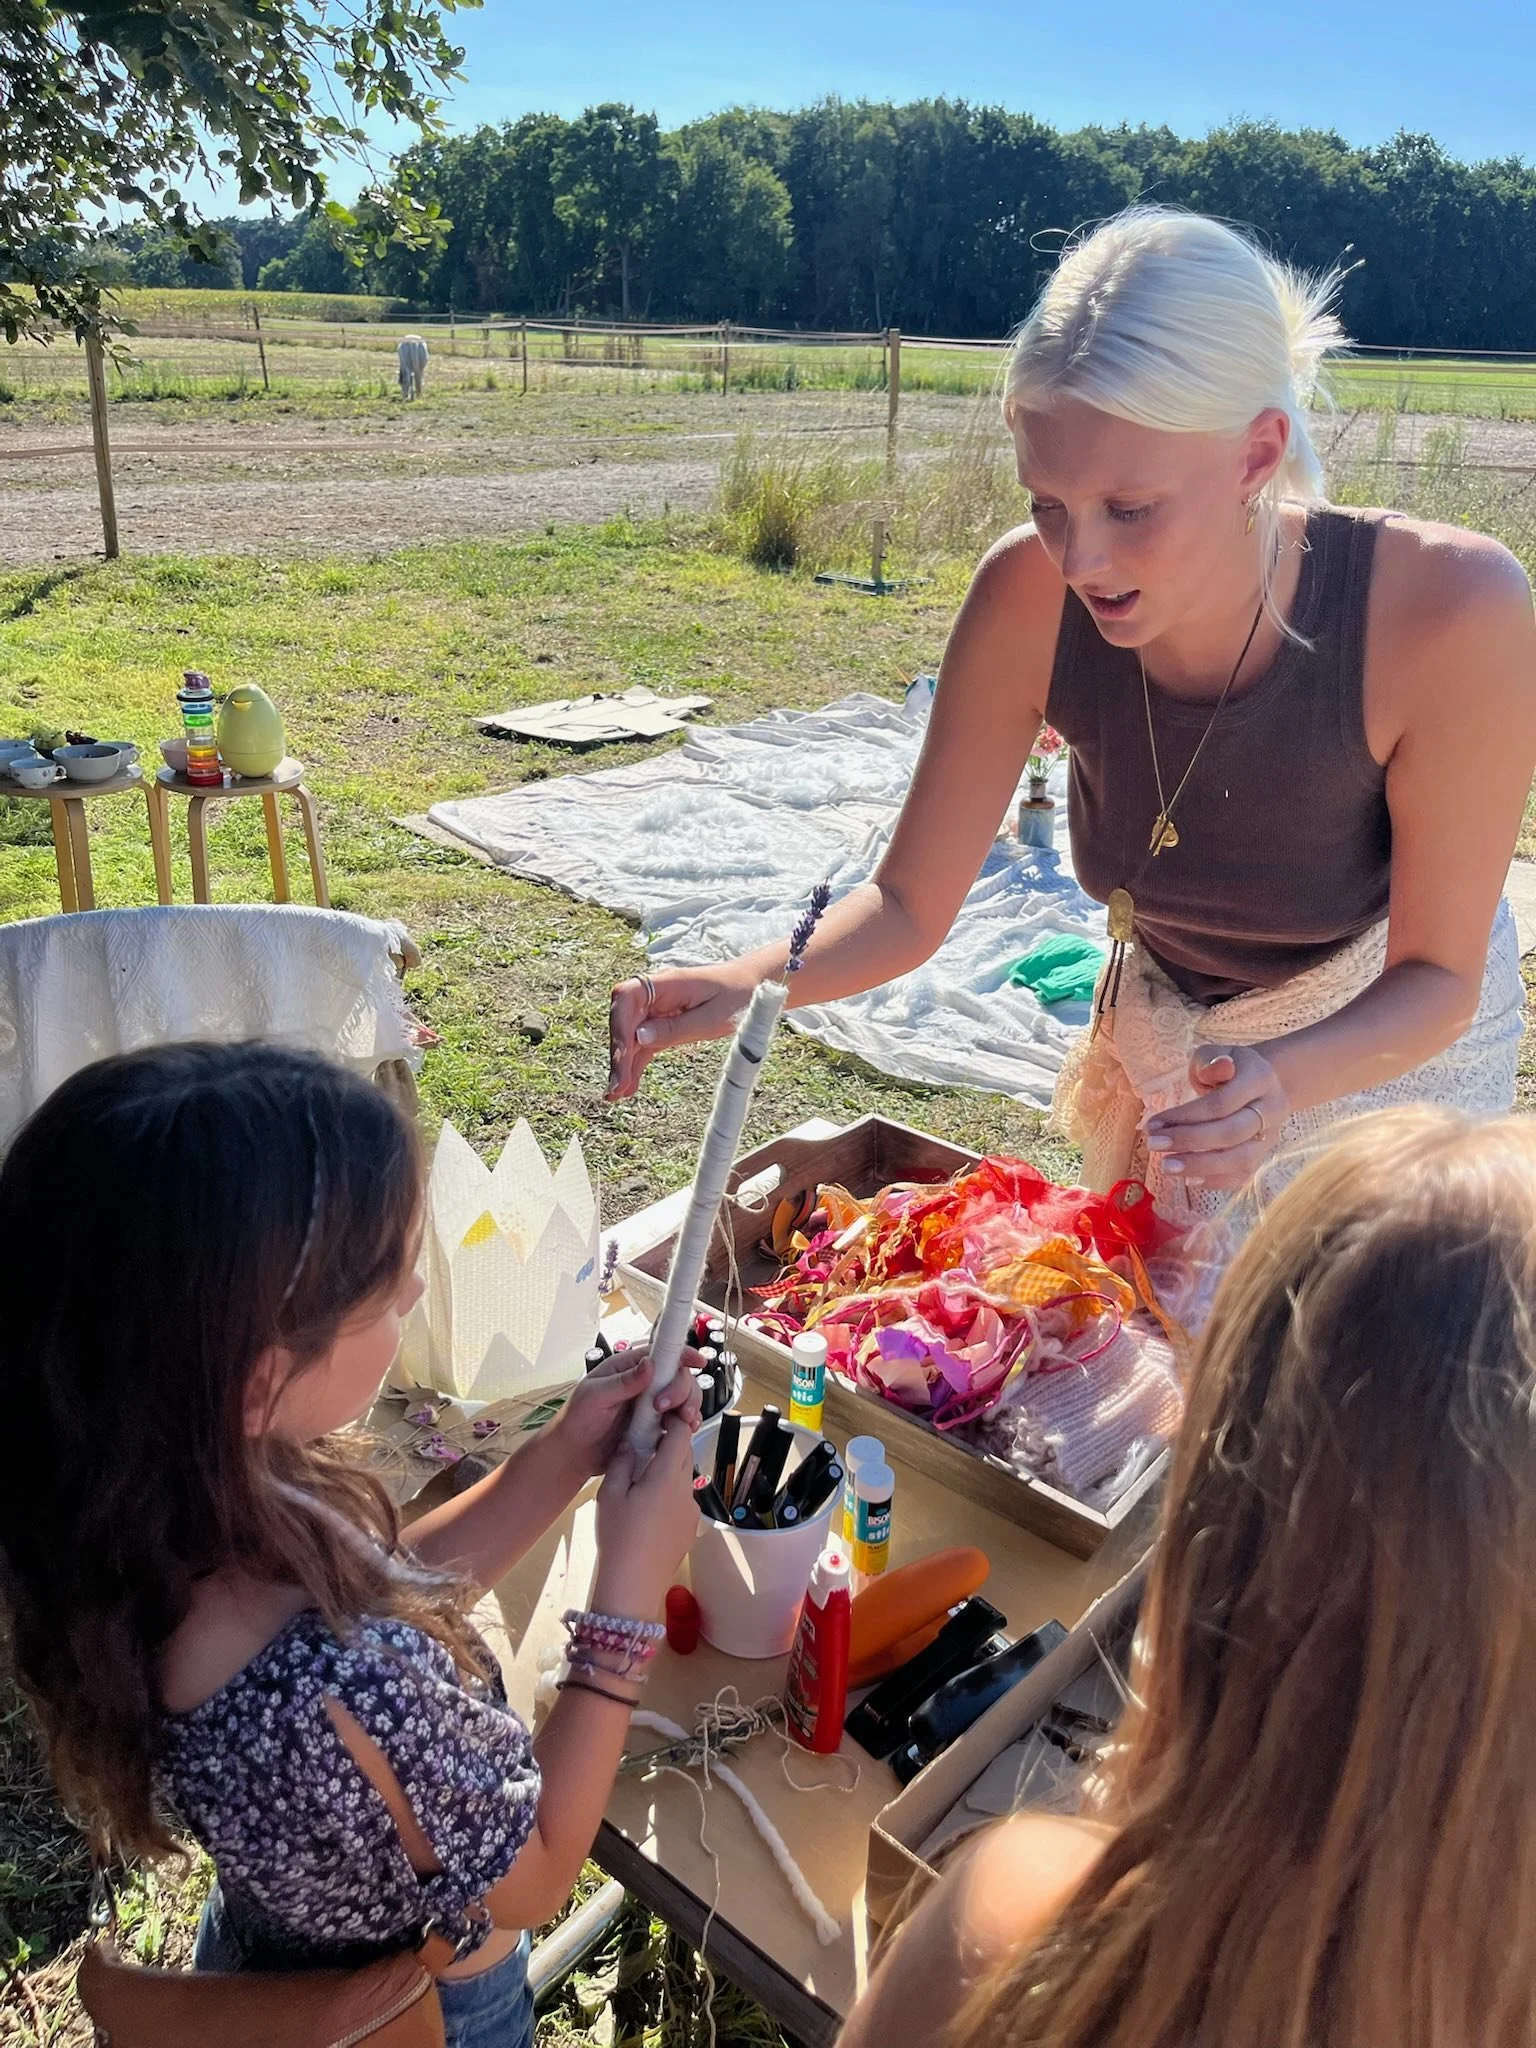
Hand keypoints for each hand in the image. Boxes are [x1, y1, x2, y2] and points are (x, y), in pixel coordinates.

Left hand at [547, 1344, 703, 1480]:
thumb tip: (649, 1364)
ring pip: (683, 1398)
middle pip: (678, 1376)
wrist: (573, 1455)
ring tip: (683, 1420)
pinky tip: (685, 1430)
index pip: (660, 1353)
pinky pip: (679, 1421)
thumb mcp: (594, 1397)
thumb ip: (622, 1382)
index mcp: (628, 1368)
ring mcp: (651, 1405)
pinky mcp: (656, 1426)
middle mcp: (644, 1384)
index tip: (696, 1361)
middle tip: (668, 1406)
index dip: (681, 1354)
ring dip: (689, 1406)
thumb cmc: (576, 1420)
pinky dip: (687, 1424)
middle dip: (682, 1389)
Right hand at [591, 1410, 699, 1617]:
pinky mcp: (691, 1528)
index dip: (671, 1420)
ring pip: (684, 1478)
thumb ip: (622, 1462)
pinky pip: (683, 1500)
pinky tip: (649, 1509)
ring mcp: (691, 1510)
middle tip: (645, 1442)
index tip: (657, 1415)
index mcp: (667, 1475)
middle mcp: (686, 1489)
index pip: (680, 1434)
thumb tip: (631, 1444)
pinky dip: (670, 1494)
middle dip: (669, 1444)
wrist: (634, 1584)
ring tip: (643, 1478)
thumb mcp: (610, 1494)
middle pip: (685, 1454)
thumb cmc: (618, 1535)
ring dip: (669, 1470)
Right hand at [606, 966, 752, 1098]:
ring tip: (616, 1095)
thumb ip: (676, 1028)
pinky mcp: (663, 1024)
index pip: (627, 997)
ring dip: (623, 1065)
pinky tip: (628, 1087)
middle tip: (617, 1087)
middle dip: (618, 1054)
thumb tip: (640, 1038)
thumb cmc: (737, 995)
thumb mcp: (712, 1017)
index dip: (619, 1027)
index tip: (622, 1057)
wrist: (753, 986)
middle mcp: (655, 994)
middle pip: (623, 1020)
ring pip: (630, 1036)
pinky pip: (644, 1045)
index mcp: (667, 982)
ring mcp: (657, 1009)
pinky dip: (635, 1064)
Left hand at [1142, 1044, 1287, 1191]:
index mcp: (1259, 1079)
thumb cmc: (1230, 1067)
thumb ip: (1210, 1061)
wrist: (1265, 1082)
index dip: (1186, 1116)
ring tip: (1167, 1166)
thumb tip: (1218, 1067)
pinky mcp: (1264, 1154)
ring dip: (1201, 1166)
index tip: (1153, 1124)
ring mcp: (1270, 1135)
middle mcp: (1271, 1109)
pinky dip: (1217, 1181)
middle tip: (1154, 1145)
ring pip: (1241, 1159)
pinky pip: (1244, 1174)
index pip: (1221, 1103)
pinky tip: (1189, 1180)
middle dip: (1190, 1141)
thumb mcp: (1218, 1054)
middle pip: (1232, 1133)